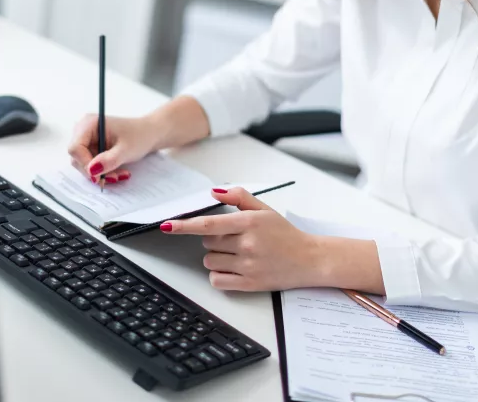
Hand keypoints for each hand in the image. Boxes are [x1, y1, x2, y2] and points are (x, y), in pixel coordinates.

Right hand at [67, 114, 158, 183]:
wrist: (150, 134)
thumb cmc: (140, 135)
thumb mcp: (126, 149)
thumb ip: (109, 160)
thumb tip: (92, 170)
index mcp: (89, 124)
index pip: (75, 148)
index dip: (85, 164)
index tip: (99, 176)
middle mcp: (84, 131)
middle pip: (77, 158)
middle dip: (95, 172)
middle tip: (115, 177)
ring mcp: (88, 140)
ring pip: (84, 165)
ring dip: (101, 174)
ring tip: (120, 175)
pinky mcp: (93, 149)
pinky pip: (92, 166)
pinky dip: (104, 172)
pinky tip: (118, 172)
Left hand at [160, 188, 325, 291]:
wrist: (309, 259)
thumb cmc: (285, 234)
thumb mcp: (264, 210)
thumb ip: (239, 197)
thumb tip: (215, 192)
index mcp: (250, 223)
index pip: (209, 225)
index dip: (185, 225)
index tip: (167, 226)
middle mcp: (248, 244)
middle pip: (208, 242)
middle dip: (215, 240)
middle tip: (235, 239)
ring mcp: (248, 266)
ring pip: (210, 261)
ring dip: (217, 257)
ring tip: (238, 254)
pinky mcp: (249, 284)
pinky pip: (217, 280)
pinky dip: (220, 274)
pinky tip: (234, 268)